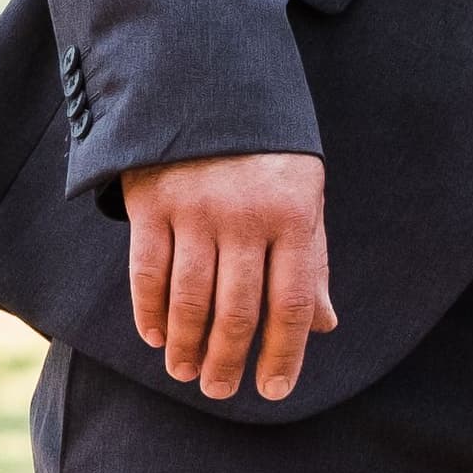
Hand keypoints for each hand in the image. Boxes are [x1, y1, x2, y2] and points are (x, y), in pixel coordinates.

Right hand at [126, 152, 336, 399]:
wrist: (206, 81)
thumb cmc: (266, 152)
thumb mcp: (304, 194)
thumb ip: (312, 260)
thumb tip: (324, 327)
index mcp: (293, 215)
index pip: (293, 302)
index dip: (284, 353)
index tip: (272, 390)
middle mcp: (246, 216)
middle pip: (238, 310)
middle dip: (228, 360)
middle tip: (220, 391)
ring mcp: (196, 209)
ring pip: (191, 298)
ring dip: (187, 345)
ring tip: (186, 372)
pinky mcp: (152, 201)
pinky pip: (148, 272)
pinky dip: (150, 312)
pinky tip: (157, 336)